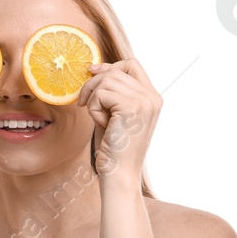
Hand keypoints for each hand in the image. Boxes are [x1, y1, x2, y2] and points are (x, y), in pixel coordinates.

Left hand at [77, 58, 159, 183]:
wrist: (119, 172)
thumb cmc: (114, 146)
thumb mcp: (115, 113)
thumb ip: (112, 91)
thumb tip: (96, 67)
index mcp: (152, 98)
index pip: (132, 64)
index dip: (110, 66)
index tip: (92, 73)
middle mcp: (152, 97)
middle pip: (116, 70)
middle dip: (93, 83)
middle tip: (84, 102)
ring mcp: (144, 102)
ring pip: (107, 80)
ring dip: (93, 98)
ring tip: (98, 117)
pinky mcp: (132, 107)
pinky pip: (101, 94)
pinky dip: (94, 108)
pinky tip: (102, 123)